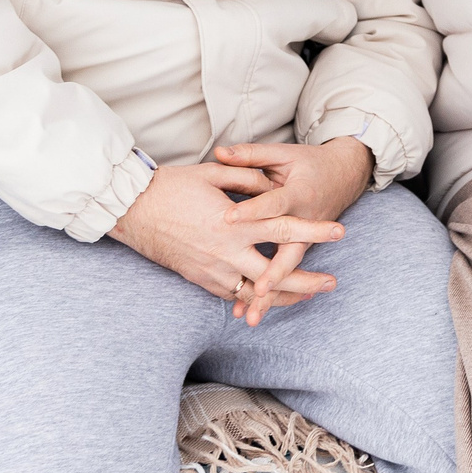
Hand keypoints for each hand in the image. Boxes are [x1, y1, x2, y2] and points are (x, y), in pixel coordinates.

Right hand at [106, 161, 343, 315]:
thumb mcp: (212, 173)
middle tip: (331, 282)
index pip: (283, 228)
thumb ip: (246, 178)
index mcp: (234, 221)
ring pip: (256, 291)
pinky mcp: (200, 279)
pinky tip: (270, 299)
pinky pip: (233, 295)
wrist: (132, 210)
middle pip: (276, 272)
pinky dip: (254, 299)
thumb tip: (270, 184)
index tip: (339, 232)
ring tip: (308, 295)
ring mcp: (213, 269)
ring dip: (284, 296)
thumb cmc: (171, 186)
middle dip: (307, 279)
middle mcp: (227, 250)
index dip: (314, 231)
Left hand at [214, 138, 373, 326]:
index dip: (252, 210)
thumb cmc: (308, 163)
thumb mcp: (282, 153)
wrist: (345, 175)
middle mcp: (306, 221)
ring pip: (289, 270)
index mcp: (299, 193)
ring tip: (252, 316)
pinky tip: (249, 309)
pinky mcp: (301, 249)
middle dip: (275, 273)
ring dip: (273, 295)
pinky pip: (287, 274)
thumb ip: (251, 155)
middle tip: (260, 289)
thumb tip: (220, 151)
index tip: (228, 219)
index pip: (274, 204)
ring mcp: (306, 240)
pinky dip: (272, 294)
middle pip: (290, 251)